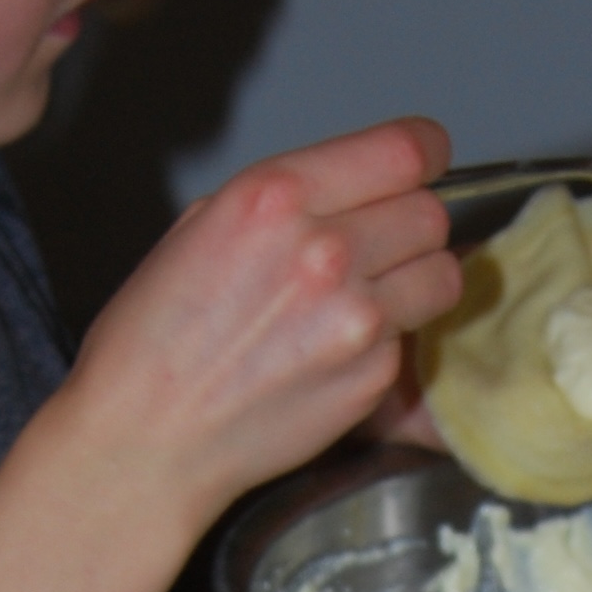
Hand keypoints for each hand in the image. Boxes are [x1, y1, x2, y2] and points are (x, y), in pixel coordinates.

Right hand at [61, 119, 460, 526]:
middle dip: (411, 225)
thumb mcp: (202, 226)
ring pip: (443, 274)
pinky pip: (414, 339)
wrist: (147, 439)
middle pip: (430, 213)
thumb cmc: (155, 339)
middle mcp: (325, 250)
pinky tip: (335, 351)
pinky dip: (389, 340)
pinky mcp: (372, 376)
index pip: (405, 151)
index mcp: (277, 197)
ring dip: (416, 280)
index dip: (425, 154)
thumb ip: (284, 200)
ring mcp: (357, 318)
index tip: (424, 162)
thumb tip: (348, 190)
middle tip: (382, 245)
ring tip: (370, 298)